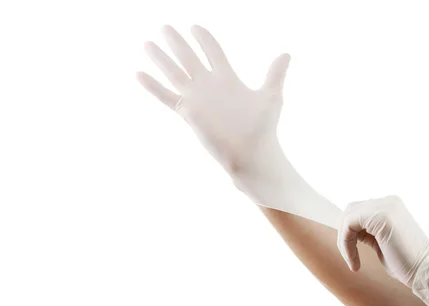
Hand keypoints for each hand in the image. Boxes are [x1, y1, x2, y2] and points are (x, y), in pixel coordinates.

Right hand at [137, 25, 290, 174]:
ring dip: (161, 59)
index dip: (203, 39)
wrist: (251, 153)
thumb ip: (275, 73)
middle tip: (165, 27)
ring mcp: (197, 98)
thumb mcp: (271, 96)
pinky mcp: (188, 113)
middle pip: (189, 57)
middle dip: (177, 42)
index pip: (212, 51)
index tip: (194, 27)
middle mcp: (209, 86)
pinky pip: (166, 97)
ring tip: (147, 44)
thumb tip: (286, 53)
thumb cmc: (263, 128)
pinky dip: (153, 86)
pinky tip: (138, 73)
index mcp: (227, 78)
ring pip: (174, 73)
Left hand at [337, 195, 428, 305]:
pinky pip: (349, 224)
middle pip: (351, 210)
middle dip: (345, 234)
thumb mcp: (382, 242)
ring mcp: (385, 206)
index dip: (349, 231)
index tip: (350, 252)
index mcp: (391, 206)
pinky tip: (354, 261)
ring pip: (348, 217)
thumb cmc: (407, 263)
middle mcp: (388, 202)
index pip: (359, 210)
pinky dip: (346, 244)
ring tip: (353, 261)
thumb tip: (347, 230)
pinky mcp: (380, 216)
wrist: (427, 271)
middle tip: (351, 257)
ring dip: (344, 241)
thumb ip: (367, 232)